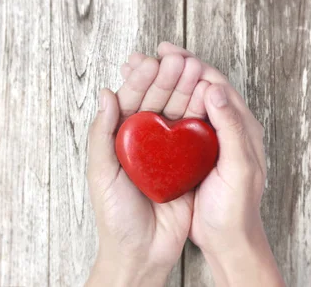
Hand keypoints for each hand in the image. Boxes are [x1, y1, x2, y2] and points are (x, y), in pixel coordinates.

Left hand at [86, 50, 203, 285]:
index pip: (132, 101)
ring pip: (178, 114)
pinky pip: (196, 137)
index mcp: (121, 138)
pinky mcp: (189, 165)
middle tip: (179, 59)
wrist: (142, 252)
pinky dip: (202, 117)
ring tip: (197, 69)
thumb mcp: (100, 174)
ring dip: (187, 91)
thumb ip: (100, 135)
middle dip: (168, 79)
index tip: (153, 61)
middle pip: (157, 102)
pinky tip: (210, 97)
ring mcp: (168, 152)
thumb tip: (105, 92)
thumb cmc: (115, 216)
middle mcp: (145, 141)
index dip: (142, 81)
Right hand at [156, 42, 283, 285]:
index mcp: (238, 125)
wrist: (227, 240)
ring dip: (155, 85)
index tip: (166, 49)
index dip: (189, 62)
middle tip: (140, 56)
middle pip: (191, 87)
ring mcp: (199, 140)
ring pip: (177, 102)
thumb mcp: (239, 169)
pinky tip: (134, 106)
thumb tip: (214, 88)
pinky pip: (167, 123)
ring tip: (131, 71)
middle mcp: (218, 127)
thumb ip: (231, 128)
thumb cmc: (236, 209)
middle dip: (165, 68)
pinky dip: (151, 109)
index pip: (213, 82)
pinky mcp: (184, 154)